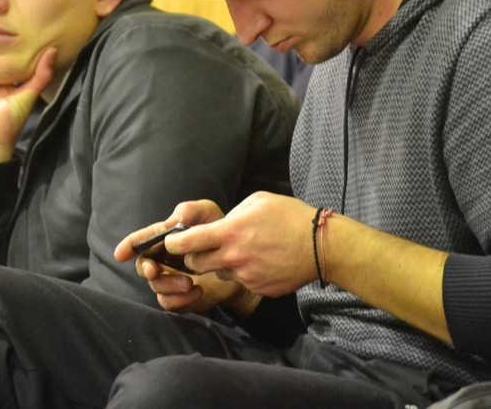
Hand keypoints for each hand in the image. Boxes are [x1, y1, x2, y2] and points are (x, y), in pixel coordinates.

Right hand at [116, 201, 248, 312]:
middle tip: (156, 270)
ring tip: (190, 282)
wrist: (242, 261)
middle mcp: (164, 260)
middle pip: (144, 267)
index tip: (120, 254)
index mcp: (165, 239)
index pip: (142, 241)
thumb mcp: (209, 214)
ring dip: (169, 285)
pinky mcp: (182, 297)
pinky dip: (181, 300)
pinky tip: (198, 291)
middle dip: (148, 270)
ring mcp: (172, 279)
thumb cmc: (221, 232)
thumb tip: (172, 222)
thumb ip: (190, 211)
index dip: (129, 246)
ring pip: (156, 288)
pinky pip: (170, 304)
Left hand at [168, 192, 318, 297]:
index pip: (188, 243)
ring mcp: (245, 276)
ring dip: (222, 264)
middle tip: (206, 247)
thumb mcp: (257, 201)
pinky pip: (241, 282)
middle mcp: (233, 257)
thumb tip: (219, 226)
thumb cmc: (290, 217)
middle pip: (196, 264)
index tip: (170, 243)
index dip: (173, 244)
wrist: (320, 245)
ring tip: (244, 251)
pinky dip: (244, 273)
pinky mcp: (258, 289)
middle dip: (195, 256)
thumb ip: (232, 214)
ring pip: (220, 273)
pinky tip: (261, 262)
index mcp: (230, 232)